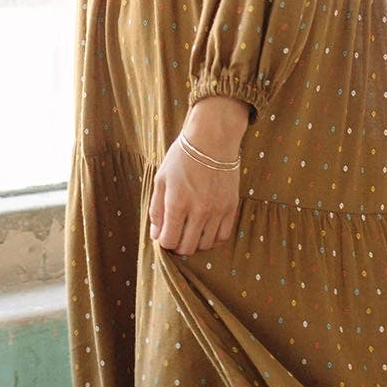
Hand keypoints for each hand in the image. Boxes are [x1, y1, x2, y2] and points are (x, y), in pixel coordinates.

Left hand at [148, 96, 248, 255]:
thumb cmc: (182, 157)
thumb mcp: (161, 179)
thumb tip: (156, 234)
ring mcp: (217, 210)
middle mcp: (198, 210)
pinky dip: (213, 238)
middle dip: (178, 245)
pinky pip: (223, 236)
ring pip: (205, 245)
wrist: (212, 139)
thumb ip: (156, 209)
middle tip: (177, 235)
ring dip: (196, 242)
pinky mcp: (231, 207)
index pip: (169, 240)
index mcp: (177, 203)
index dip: (164, 241)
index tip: (165, 234)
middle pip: (187, 247)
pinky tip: (206, 229)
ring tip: (191, 231)